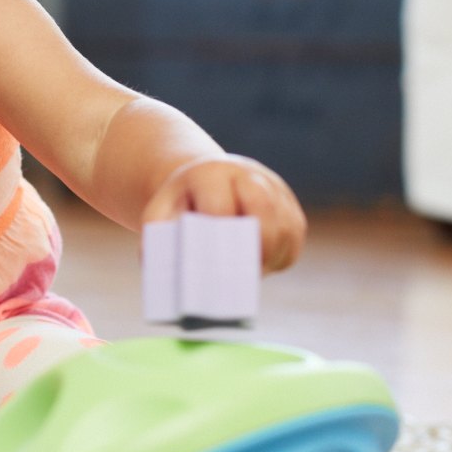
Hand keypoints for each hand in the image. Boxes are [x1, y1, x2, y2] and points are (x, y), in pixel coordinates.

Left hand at [141, 155, 306, 272]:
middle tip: (239, 276)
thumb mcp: (159, 214)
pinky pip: (293, 241)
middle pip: (263, 207)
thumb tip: (166, 270)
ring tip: (246, 278)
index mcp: (212, 173)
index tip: (208, 265)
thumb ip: (157, 237)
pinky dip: (279, 258)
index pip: (219, 206)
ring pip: (284, 228)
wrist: (204, 184)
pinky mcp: (291, 211)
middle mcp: (249, 175)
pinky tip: (260, 270)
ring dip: (268, 257)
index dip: (215, 238)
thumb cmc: (180, 206)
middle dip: (253, 244)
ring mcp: (276, 191)